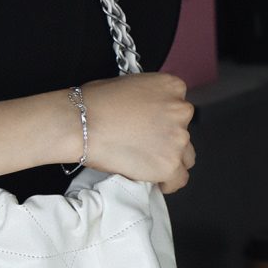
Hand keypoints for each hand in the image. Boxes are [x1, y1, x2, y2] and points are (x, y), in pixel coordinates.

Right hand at [75, 71, 195, 194]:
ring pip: (185, 155)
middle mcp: (180, 111)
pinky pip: (179, 179)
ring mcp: (178, 139)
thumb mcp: (130, 85)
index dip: (164, 121)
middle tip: (144, 145)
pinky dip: (169, 182)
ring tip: (147, 163)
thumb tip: (148, 115)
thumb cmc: (95, 104)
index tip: (153, 128)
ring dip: (169, 159)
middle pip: (183, 131)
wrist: (82, 124)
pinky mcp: (169, 164)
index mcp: (172, 87)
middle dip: (166, 139)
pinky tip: (156, 180)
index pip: (179, 108)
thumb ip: (148, 100)